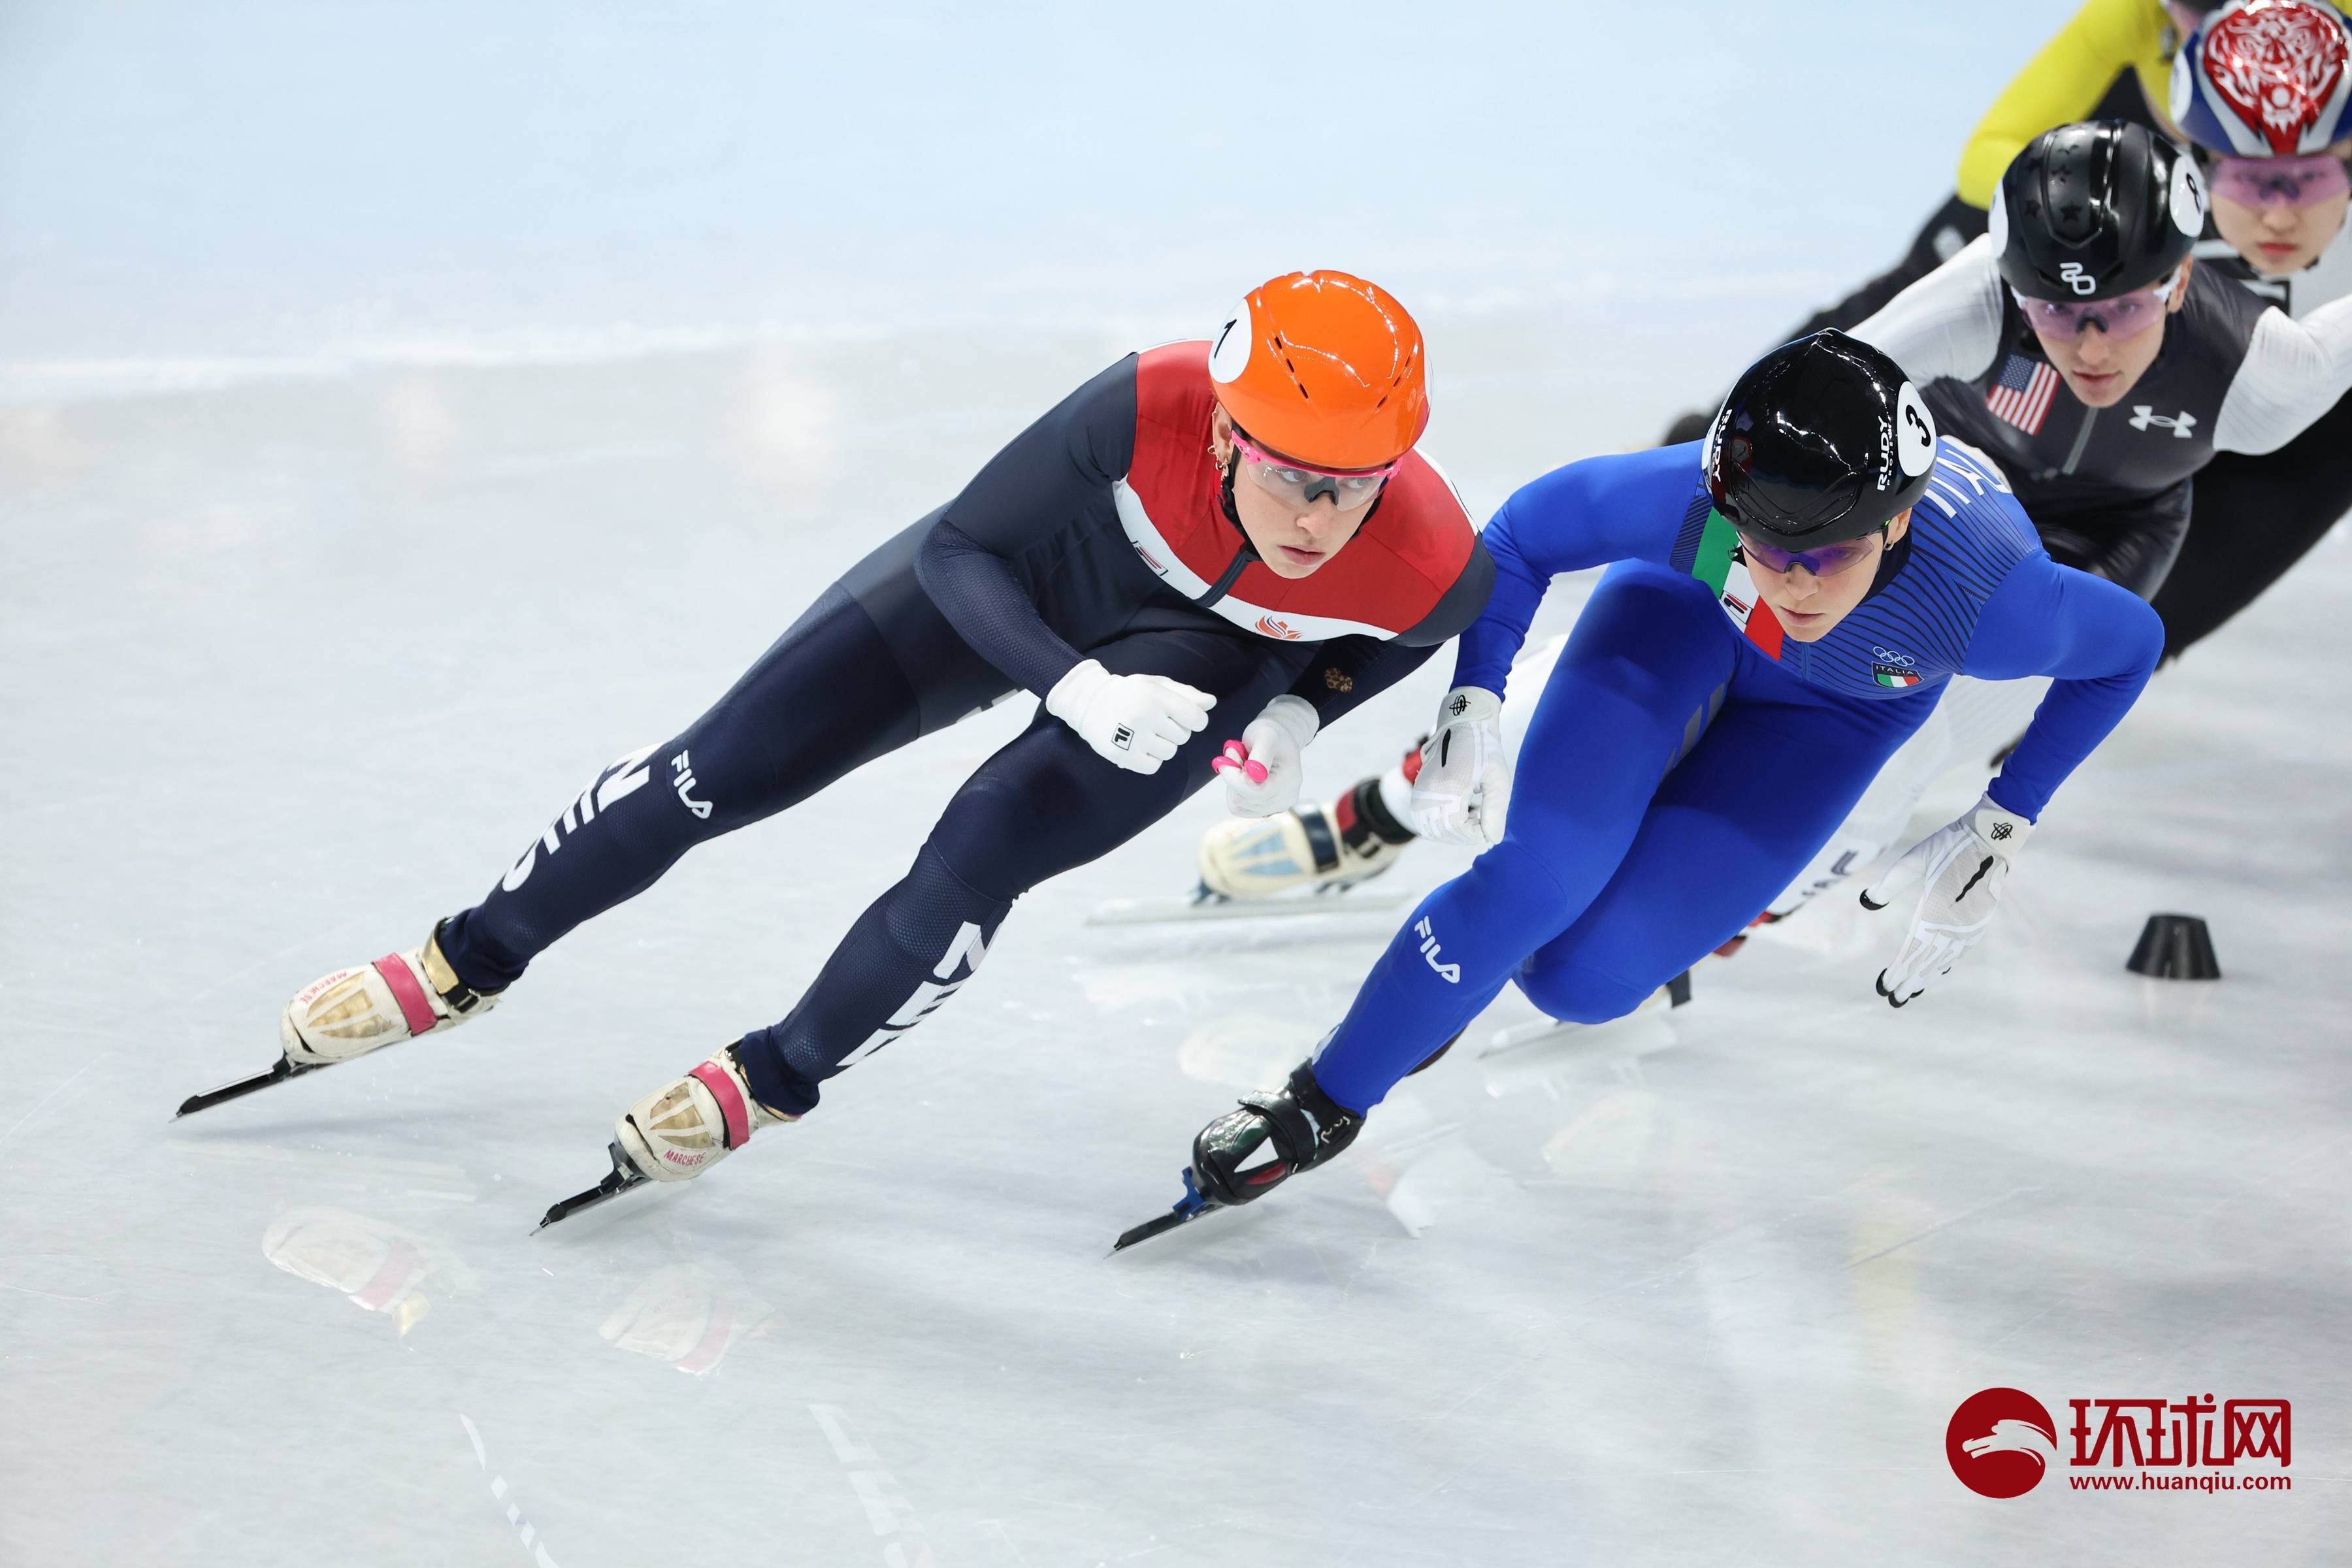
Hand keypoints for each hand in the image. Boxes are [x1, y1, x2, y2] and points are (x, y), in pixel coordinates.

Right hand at [1044, 658, 1213, 774]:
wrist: (1088, 701)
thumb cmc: (1129, 692)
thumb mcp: (1157, 685)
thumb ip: (1186, 694)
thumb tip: (1211, 703)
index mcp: (1157, 696)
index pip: (1197, 718)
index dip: (1194, 720)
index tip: (1182, 717)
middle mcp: (1146, 716)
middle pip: (1183, 737)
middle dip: (1174, 731)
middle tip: (1155, 722)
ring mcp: (1133, 737)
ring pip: (1170, 753)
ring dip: (1162, 746)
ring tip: (1145, 734)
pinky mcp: (1122, 755)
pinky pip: (1153, 766)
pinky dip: (1150, 759)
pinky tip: (1139, 746)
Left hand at [1212, 695, 1317, 816]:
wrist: (1278, 741)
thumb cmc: (1272, 735)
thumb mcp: (1266, 734)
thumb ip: (1261, 753)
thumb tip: (1251, 773)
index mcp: (1290, 779)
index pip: (1256, 791)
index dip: (1234, 777)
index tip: (1229, 754)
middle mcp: (1286, 798)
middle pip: (1243, 798)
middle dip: (1233, 775)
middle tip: (1236, 754)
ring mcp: (1275, 807)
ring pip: (1237, 804)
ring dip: (1233, 782)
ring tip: (1243, 764)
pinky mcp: (1263, 810)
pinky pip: (1237, 807)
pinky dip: (1234, 791)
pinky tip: (1243, 777)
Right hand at [1409, 686, 1510, 845]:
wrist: (1462, 725)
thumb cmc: (1484, 750)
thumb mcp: (1497, 779)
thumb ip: (1495, 811)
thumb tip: (1492, 839)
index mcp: (1450, 787)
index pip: (1457, 828)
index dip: (1476, 835)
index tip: (1490, 829)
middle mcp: (1429, 791)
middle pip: (1444, 832)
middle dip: (1466, 836)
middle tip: (1484, 826)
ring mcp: (1420, 792)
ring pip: (1432, 830)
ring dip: (1453, 834)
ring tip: (1472, 821)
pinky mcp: (1417, 792)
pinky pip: (1423, 821)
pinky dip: (1440, 826)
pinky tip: (1459, 817)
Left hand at [1861, 793, 2032, 1006]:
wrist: (1991, 836)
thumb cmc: (1948, 844)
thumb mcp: (1913, 859)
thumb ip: (1889, 883)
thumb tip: (1865, 902)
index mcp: (1936, 909)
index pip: (1913, 950)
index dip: (1898, 970)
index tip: (1884, 987)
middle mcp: (1955, 922)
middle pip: (1928, 960)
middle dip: (1910, 981)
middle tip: (1894, 1000)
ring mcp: (1971, 922)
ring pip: (1947, 958)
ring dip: (1928, 976)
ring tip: (1913, 991)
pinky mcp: (1981, 918)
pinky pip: (1964, 948)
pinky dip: (1950, 961)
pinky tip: (1941, 970)